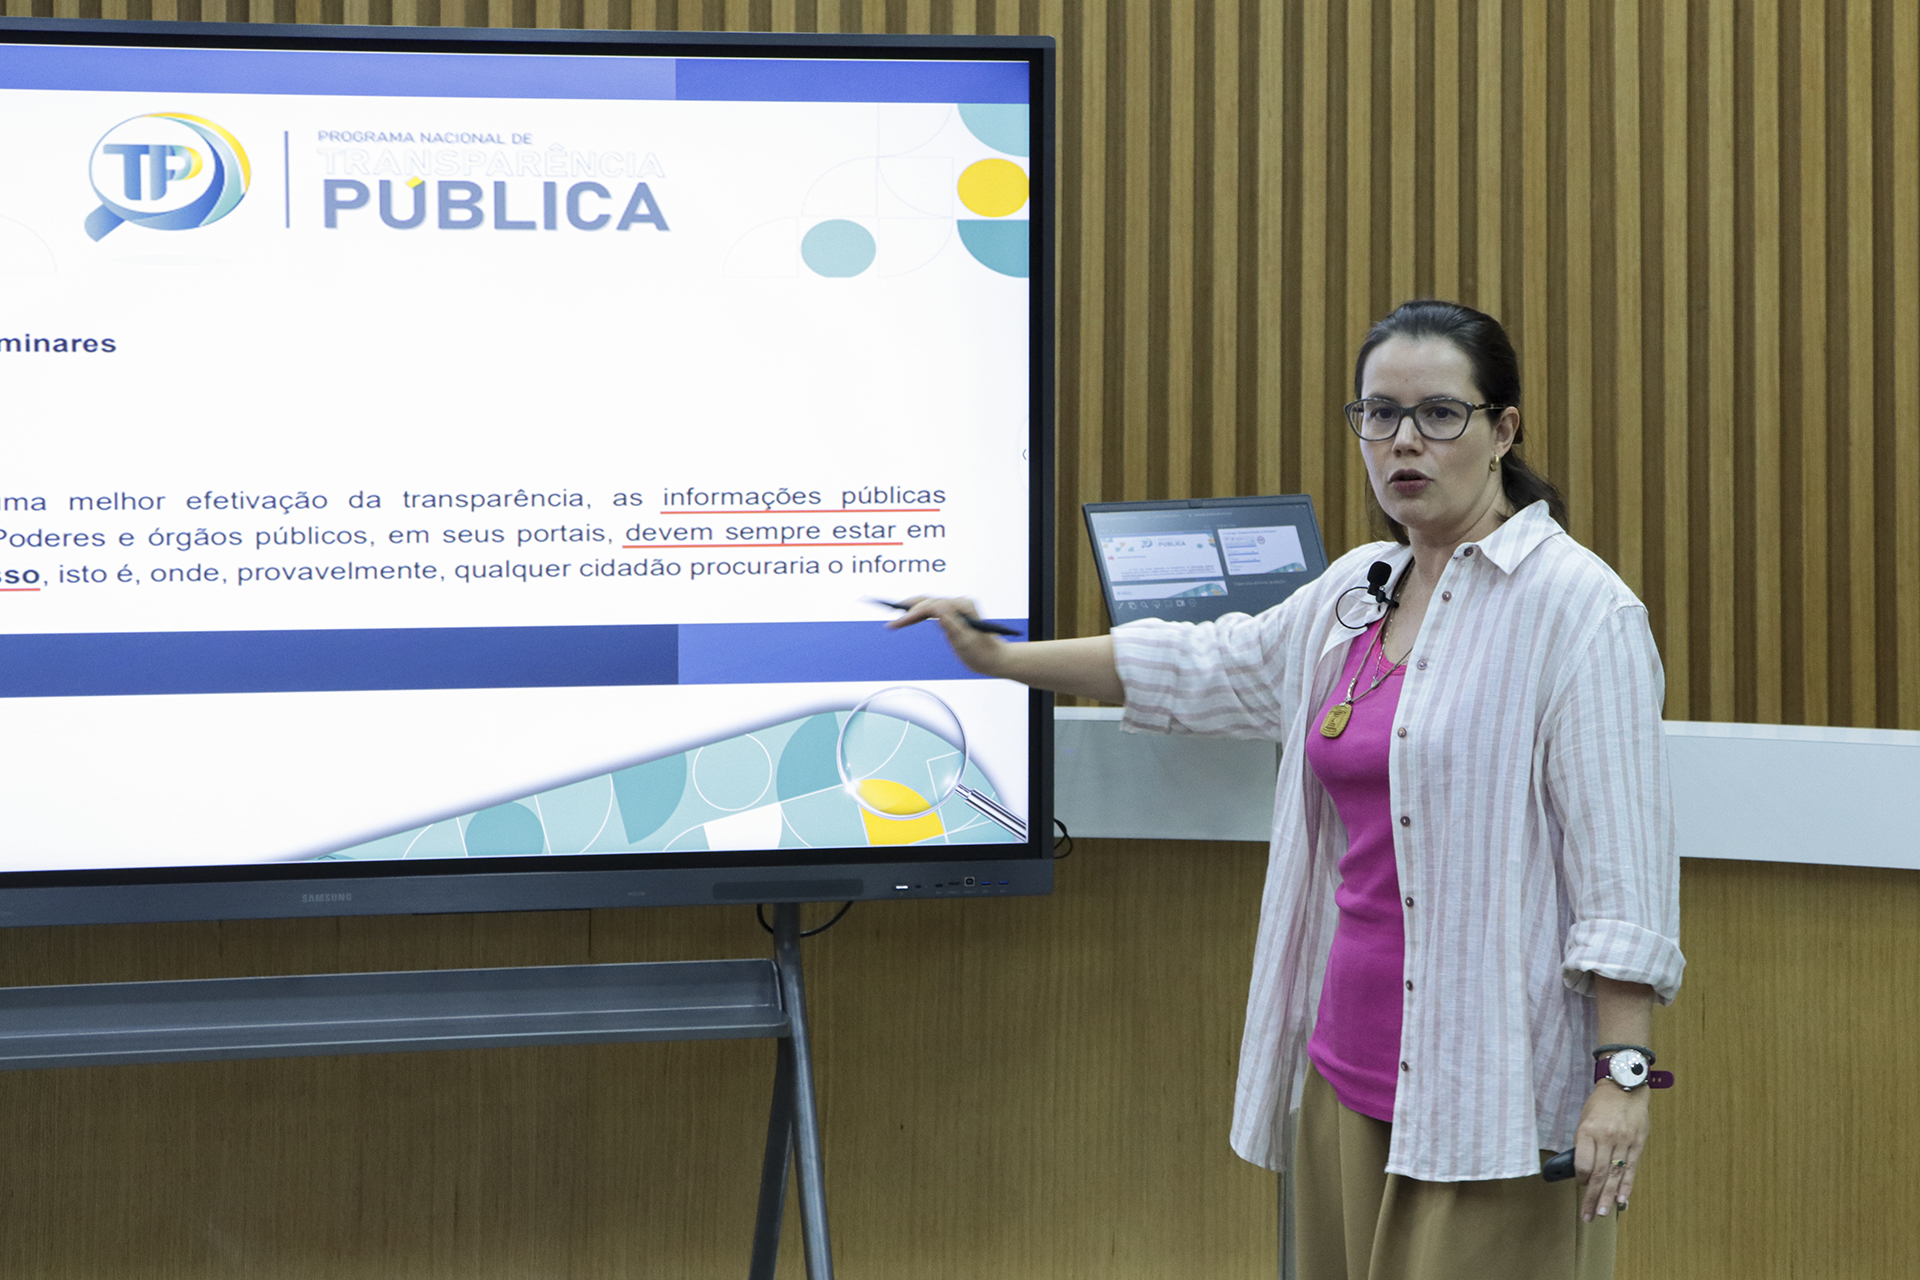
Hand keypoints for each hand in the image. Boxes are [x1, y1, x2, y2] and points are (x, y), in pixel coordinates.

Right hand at [886, 596, 1007, 676]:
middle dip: (907, 610)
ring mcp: (956, 607)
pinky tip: (906, 617)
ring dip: (910, 609)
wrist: (995, 658)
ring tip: (893, 617)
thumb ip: (952, 624)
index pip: (932, 606)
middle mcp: (960, 603)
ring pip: (927, 604)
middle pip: (927, 601)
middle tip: (890, 620)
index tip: (897, 623)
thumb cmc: (983, 653)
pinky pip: (931, 610)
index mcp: (964, 606)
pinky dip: (918, 613)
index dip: (912, 613)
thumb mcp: (966, 642)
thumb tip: (937, 610)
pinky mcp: (952, 613)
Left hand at [1573, 1079, 1648, 1221]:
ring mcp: (1624, 1141)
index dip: (1581, 1179)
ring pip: (1615, 1175)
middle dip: (1592, 1197)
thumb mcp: (1584, 1119)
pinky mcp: (1638, 1143)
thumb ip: (1584, 1144)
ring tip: (1602, 1213)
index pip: (1584, 1163)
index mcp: (1588, 1130)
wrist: (1625, 1086)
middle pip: (1599, 1174)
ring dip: (1609, 1197)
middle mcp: (1606, 1137)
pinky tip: (1622, 1201)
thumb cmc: (1600, 1104)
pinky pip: (1631, 1169)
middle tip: (1588, 1215)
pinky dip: (1626, 1186)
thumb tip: (1583, 1171)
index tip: (1581, 1186)